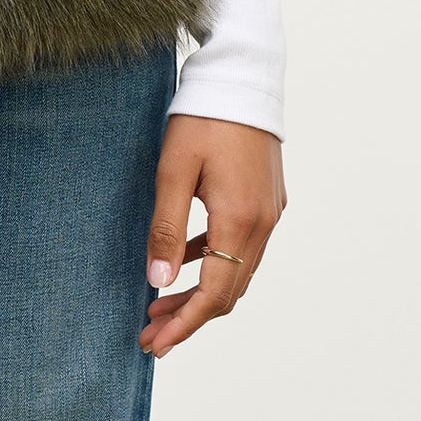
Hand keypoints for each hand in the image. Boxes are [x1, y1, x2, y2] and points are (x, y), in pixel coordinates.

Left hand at [140, 114, 286, 357]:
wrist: (242, 76)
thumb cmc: (203, 116)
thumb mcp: (173, 169)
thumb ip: (167, 227)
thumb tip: (158, 280)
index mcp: (240, 220)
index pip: (214, 295)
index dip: (184, 324)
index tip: (155, 344)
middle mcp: (263, 224)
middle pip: (228, 291)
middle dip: (188, 316)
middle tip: (150, 332)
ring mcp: (269, 212)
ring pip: (237, 270)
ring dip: (201, 291)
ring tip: (159, 302)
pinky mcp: (267, 198)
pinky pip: (242, 246)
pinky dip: (215, 261)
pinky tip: (186, 259)